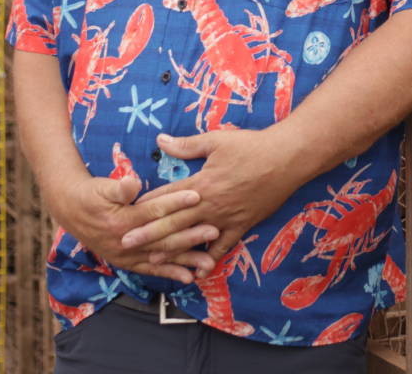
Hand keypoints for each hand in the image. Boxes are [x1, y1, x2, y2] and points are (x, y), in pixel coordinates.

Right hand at [51, 172, 219, 282]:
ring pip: (161, 256)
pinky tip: (188, 277)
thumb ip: (119, 187)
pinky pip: (151, 269)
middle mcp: (126, 242)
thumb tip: (131, 183)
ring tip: (209, 261)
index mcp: (122, 221)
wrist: (71, 211)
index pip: (154, 210)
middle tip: (214, 229)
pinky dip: (169, 273)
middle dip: (190, 234)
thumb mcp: (102, 186)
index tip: (197, 195)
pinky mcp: (127, 261)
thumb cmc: (91, 194)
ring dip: (186, 259)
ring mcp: (127, 255)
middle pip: (164, 237)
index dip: (176, 202)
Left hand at [123, 125, 305, 265]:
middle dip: (148, 233)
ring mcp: (226, 218)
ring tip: (152, 261)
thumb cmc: (250, 145)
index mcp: (201, 182)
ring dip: (172, 250)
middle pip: (173, 222)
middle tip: (125, 243)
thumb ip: (186, 144)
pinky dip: (209, 258)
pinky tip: (198, 271)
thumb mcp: (216, 140)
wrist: (286, 158)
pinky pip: (223, 246)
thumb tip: (161, 140)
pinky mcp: (242, 225)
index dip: (145, 206)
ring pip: (194, 238)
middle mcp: (210, 204)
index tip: (125, 214)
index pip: (167, 197)